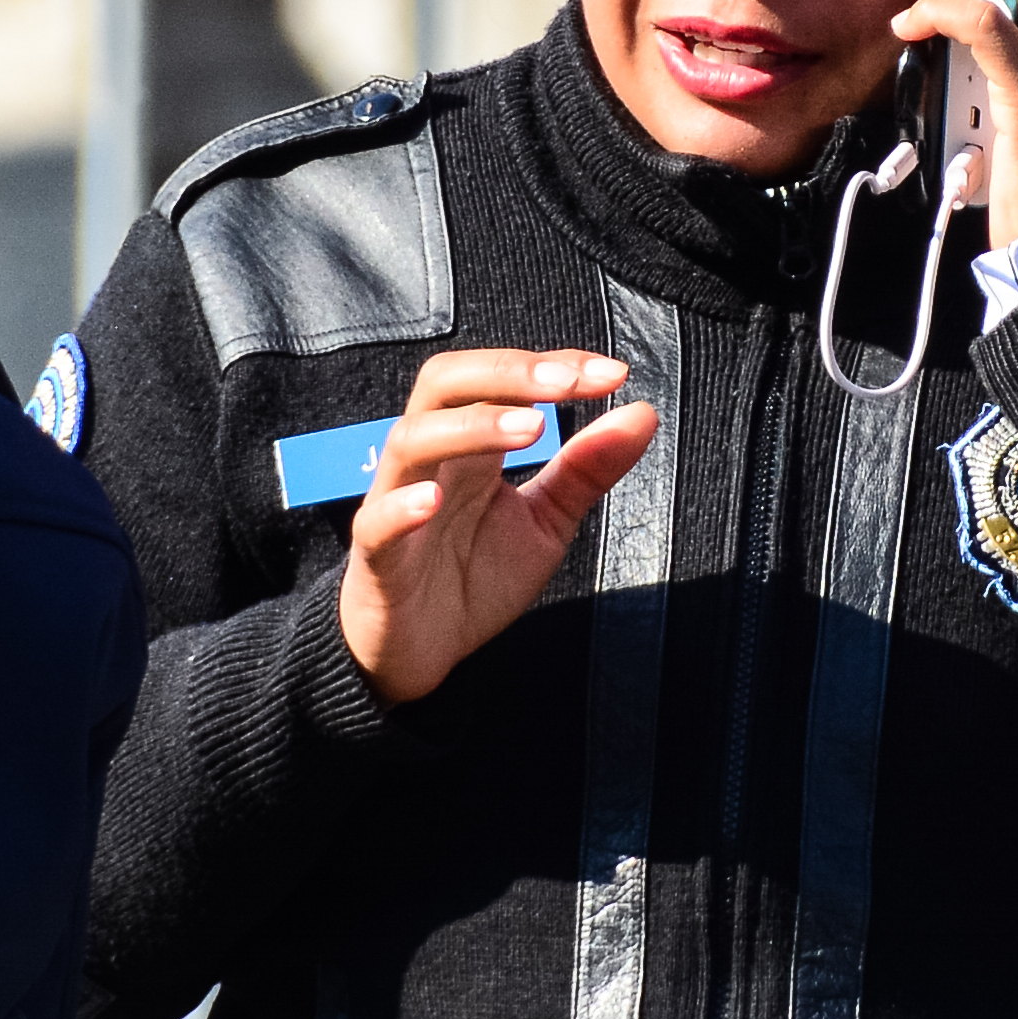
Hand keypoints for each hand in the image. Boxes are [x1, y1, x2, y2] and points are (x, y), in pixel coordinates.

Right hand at [340, 349, 658, 704]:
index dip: (553, 364)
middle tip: (567, 381)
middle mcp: (432, 461)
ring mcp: (396, 504)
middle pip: (445, 383)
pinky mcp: (376, 559)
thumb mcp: (545, 523)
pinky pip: (376, 523)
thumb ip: (585, 470)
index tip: (612, 373)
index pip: (500, 378)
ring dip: (472, 426)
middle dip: (507, 371)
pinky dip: (401, 506)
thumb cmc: (473, 578)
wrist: (421, 653)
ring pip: (412, 440)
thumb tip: (641, 412)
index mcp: (471, 446)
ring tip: (532, 428)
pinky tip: (433, 499)